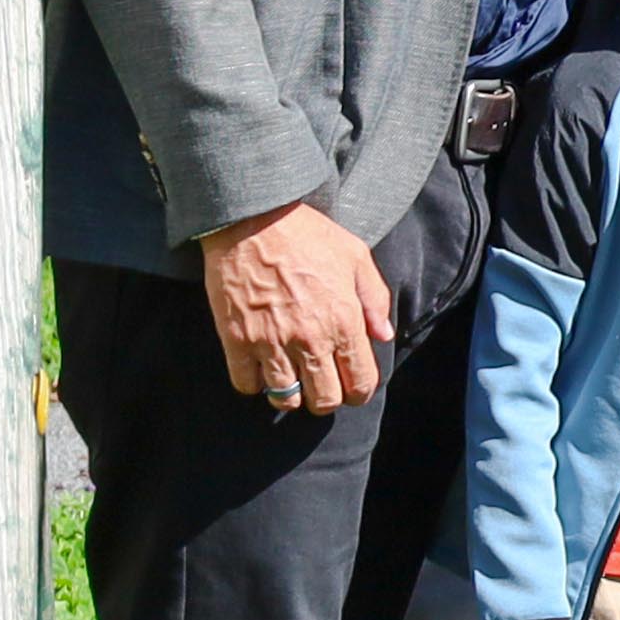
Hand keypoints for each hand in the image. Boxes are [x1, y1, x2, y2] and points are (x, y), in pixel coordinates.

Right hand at [200, 199, 392, 414]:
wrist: (253, 219)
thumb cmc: (308, 235)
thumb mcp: (356, 257)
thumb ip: (375, 300)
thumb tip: (383, 335)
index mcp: (344, 320)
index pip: (360, 381)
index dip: (359, 392)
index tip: (353, 389)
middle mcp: (310, 338)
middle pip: (324, 400)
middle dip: (327, 399)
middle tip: (323, 387)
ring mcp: (271, 341)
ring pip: (286, 398)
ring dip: (291, 395)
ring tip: (292, 380)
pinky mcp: (236, 339)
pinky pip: (246, 383)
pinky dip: (254, 383)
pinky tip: (261, 369)